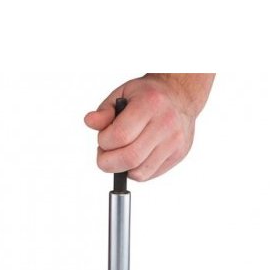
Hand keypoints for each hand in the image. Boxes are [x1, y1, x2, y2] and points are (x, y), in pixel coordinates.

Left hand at [84, 73, 214, 181]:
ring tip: (120, 154)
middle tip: (104, 156)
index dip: (103, 142)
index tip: (102, 139)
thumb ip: (104, 111)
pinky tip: (134, 157)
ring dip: (122, 168)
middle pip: (130, 158)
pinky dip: (135, 171)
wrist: (179, 96)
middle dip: (108, 162)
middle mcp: (166, 123)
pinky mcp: (178, 155)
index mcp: (150, 103)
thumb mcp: (122, 94)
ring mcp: (175, 142)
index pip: (120, 136)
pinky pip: (149, 175)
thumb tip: (90, 122)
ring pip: (139, 172)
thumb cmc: (148, 96)